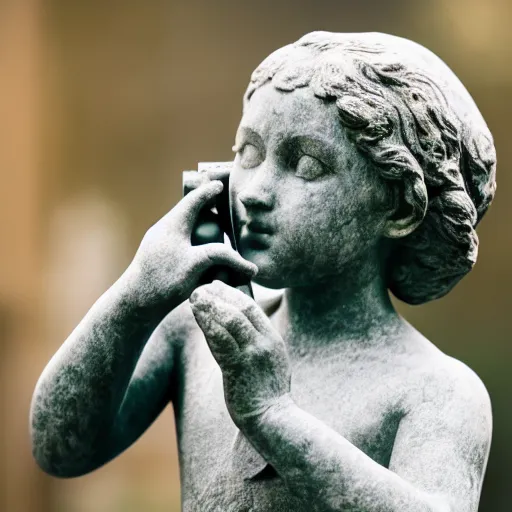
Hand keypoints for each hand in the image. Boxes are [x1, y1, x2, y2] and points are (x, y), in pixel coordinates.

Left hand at [128, 181, 257, 310]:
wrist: (136, 304)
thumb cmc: (164, 280)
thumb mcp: (198, 263)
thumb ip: (223, 257)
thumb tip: (249, 267)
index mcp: (173, 224)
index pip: (193, 200)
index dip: (208, 192)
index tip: (219, 185)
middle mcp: (166, 230)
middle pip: (192, 216)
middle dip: (209, 217)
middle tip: (224, 219)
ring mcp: (162, 245)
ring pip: (188, 235)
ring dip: (204, 240)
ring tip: (219, 249)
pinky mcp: (161, 260)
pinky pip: (183, 249)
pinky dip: (197, 254)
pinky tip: (207, 270)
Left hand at [189, 280, 290, 427]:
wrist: (272, 419)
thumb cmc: (267, 391)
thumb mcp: (270, 360)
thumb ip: (257, 341)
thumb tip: (237, 324)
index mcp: (273, 339)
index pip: (252, 307)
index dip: (232, 293)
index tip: (216, 286)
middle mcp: (265, 343)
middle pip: (241, 308)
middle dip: (220, 295)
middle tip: (201, 288)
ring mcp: (252, 355)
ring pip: (230, 321)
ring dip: (210, 307)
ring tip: (194, 298)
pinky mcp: (239, 369)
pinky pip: (221, 342)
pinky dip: (208, 326)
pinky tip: (197, 318)